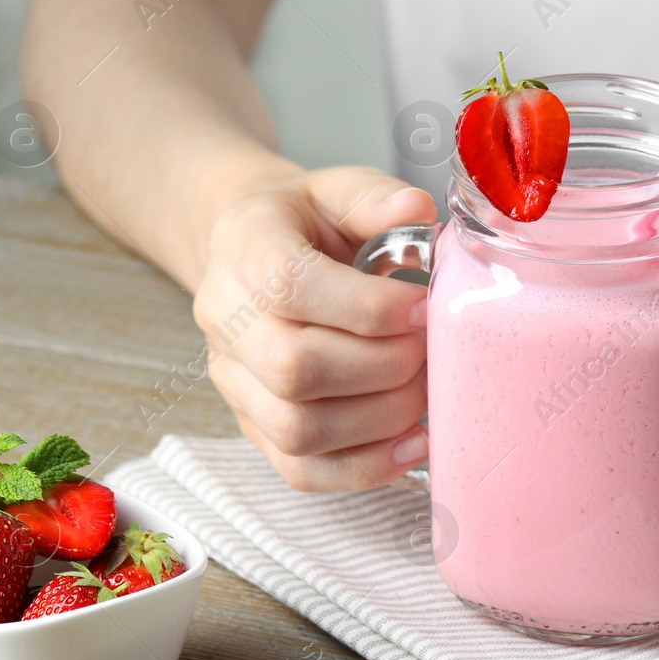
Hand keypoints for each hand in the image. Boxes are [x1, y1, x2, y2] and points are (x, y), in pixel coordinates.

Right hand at [192, 166, 437, 489]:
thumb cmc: (308, 222)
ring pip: (297, 429)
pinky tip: (414, 444)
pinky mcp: (254, 425)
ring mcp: (234, 380)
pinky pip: (301, 470)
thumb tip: (417, 212)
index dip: (367, 308)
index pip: (290, 288)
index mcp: (245, 247)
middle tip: (432, 353)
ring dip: (380, 421)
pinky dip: (365, 467)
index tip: (425, 307)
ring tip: (427, 393)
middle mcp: (225, 318)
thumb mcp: (338, 189)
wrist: (253, 250)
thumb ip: (375, 198)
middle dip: (383, 368)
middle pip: (293, 368)